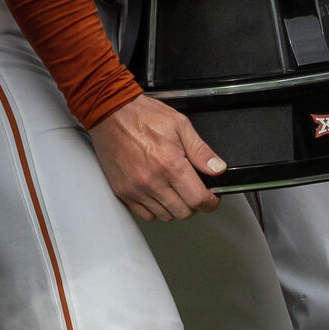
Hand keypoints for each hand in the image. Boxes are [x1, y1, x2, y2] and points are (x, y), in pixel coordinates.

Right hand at [87, 94, 223, 221]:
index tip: (212, 198)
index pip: (198, 199)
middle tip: (194, 191)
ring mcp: (136, 189)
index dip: (210, 202)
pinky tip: (159, 194)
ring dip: (175, 207)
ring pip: (165, 216)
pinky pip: (146, 215)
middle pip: (183, 212)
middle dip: (194, 204)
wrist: (111, 113)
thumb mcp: (180, 125)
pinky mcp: (123, 192)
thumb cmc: (142, 115)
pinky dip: (156, 209)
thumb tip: (217, 168)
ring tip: (176, 190)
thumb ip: (201, 151)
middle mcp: (152, 181)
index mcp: (170, 164)